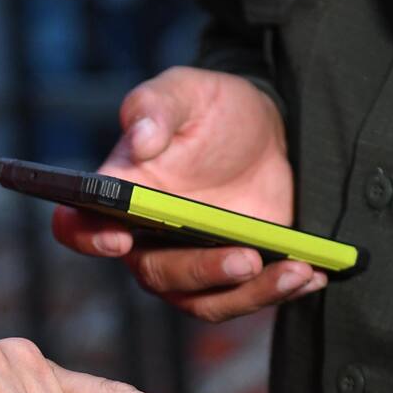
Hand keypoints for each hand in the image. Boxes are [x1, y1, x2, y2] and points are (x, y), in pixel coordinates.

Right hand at [53, 66, 327, 321]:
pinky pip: (247, 299)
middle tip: (245, 257)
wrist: (270, 129)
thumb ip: (156, 107)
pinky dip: (280, 291)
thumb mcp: (187, 92)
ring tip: (296, 270)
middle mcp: (146, 241)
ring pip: (205, 301)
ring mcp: (190, 265)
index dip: (89, 237)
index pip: (81, 226)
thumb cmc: (213, 108)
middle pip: (157, 274)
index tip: (119, 237)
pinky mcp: (232, 278)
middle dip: (201, 271)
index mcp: (120, 195)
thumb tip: (138, 138)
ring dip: (250, 293)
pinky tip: (312, 273)